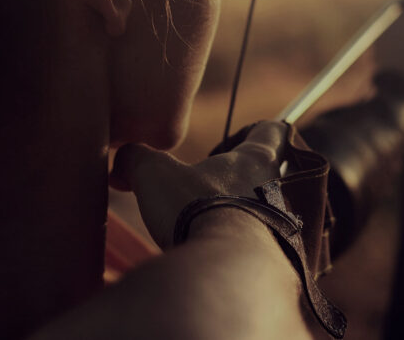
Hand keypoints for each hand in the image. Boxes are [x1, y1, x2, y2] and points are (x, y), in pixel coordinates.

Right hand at [109, 121, 288, 248]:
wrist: (225, 273)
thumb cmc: (197, 211)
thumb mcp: (154, 174)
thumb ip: (137, 158)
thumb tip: (122, 161)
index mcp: (255, 160)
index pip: (273, 130)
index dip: (256, 129)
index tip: (235, 140)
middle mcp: (276, 191)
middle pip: (267, 176)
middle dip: (238, 181)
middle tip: (206, 190)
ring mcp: (281, 229)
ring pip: (264, 214)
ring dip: (238, 218)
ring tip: (203, 229)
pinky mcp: (277, 263)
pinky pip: (261, 251)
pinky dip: (239, 251)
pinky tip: (212, 258)